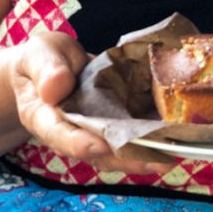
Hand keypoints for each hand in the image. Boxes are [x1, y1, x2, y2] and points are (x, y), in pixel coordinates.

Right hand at [10, 31, 171, 175]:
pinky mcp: (110, 128)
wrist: (49, 68)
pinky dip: (149, 140)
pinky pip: (128, 138)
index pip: (59, 134)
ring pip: (116, 152)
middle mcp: (70, 133)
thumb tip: (56, 85)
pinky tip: (173, 138)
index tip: (100, 145)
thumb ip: (46, 67)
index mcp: (43, 116)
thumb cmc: (42, 60)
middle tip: (156, 158)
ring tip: (172, 153)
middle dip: (127, 157)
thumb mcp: (39, 53)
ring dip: (144, 155)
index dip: (79, 143)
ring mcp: (91, 134)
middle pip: (96, 152)